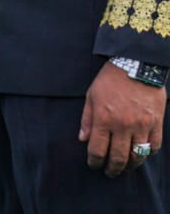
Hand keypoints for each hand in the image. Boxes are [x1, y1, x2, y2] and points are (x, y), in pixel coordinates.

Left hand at [80, 61, 166, 176]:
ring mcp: (142, 125)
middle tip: (109, 173)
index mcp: (104, 119)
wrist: (136, 65)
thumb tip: (82, 139)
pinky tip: (141, 155)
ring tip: (125, 168)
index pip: (98, 149)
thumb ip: (87, 119)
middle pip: (118, 157)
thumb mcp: (91, 96)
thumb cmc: (110, 80)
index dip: (94, 161)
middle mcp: (123, 125)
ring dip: (130, 165)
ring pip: (137, 155)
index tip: (93, 165)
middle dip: (112, 168)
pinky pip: (153, 146)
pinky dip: (147, 153)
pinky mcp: (156, 123)